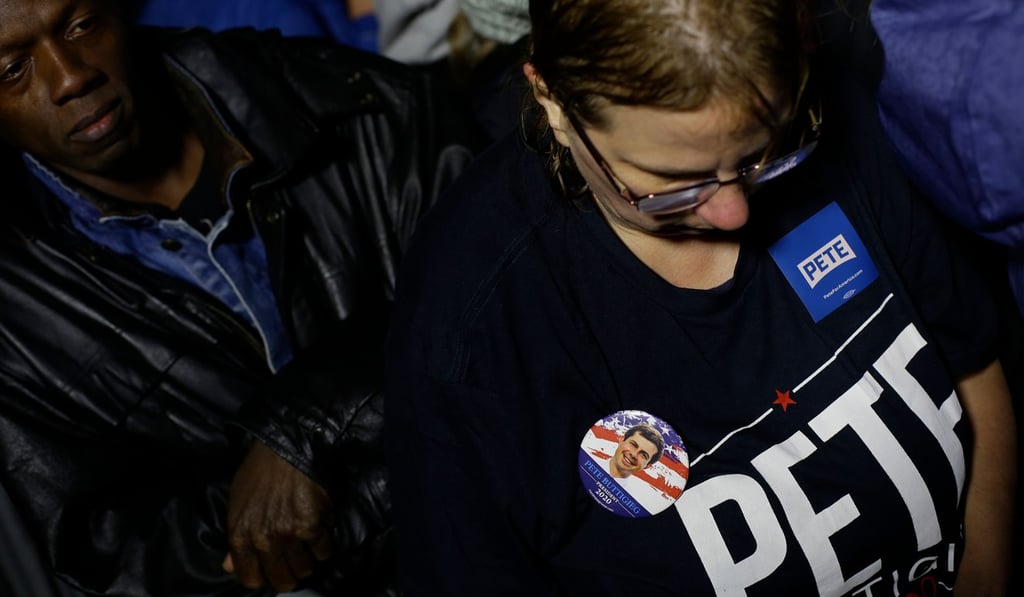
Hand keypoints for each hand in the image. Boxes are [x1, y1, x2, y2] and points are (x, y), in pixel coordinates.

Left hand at [222, 440, 333, 591]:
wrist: (285, 446)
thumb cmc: (258, 472)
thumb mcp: (237, 504)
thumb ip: (236, 539)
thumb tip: (229, 566)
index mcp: (240, 537)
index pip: (251, 579)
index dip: (265, 576)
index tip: (274, 568)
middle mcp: (263, 541)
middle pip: (282, 580)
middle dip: (291, 574)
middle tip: (297, 561)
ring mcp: (289, 535)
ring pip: (306, 569)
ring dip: (310, 559)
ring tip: (310, 544)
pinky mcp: (313, 527)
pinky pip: (324, 551)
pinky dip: (324, 543)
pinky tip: (320, 528)